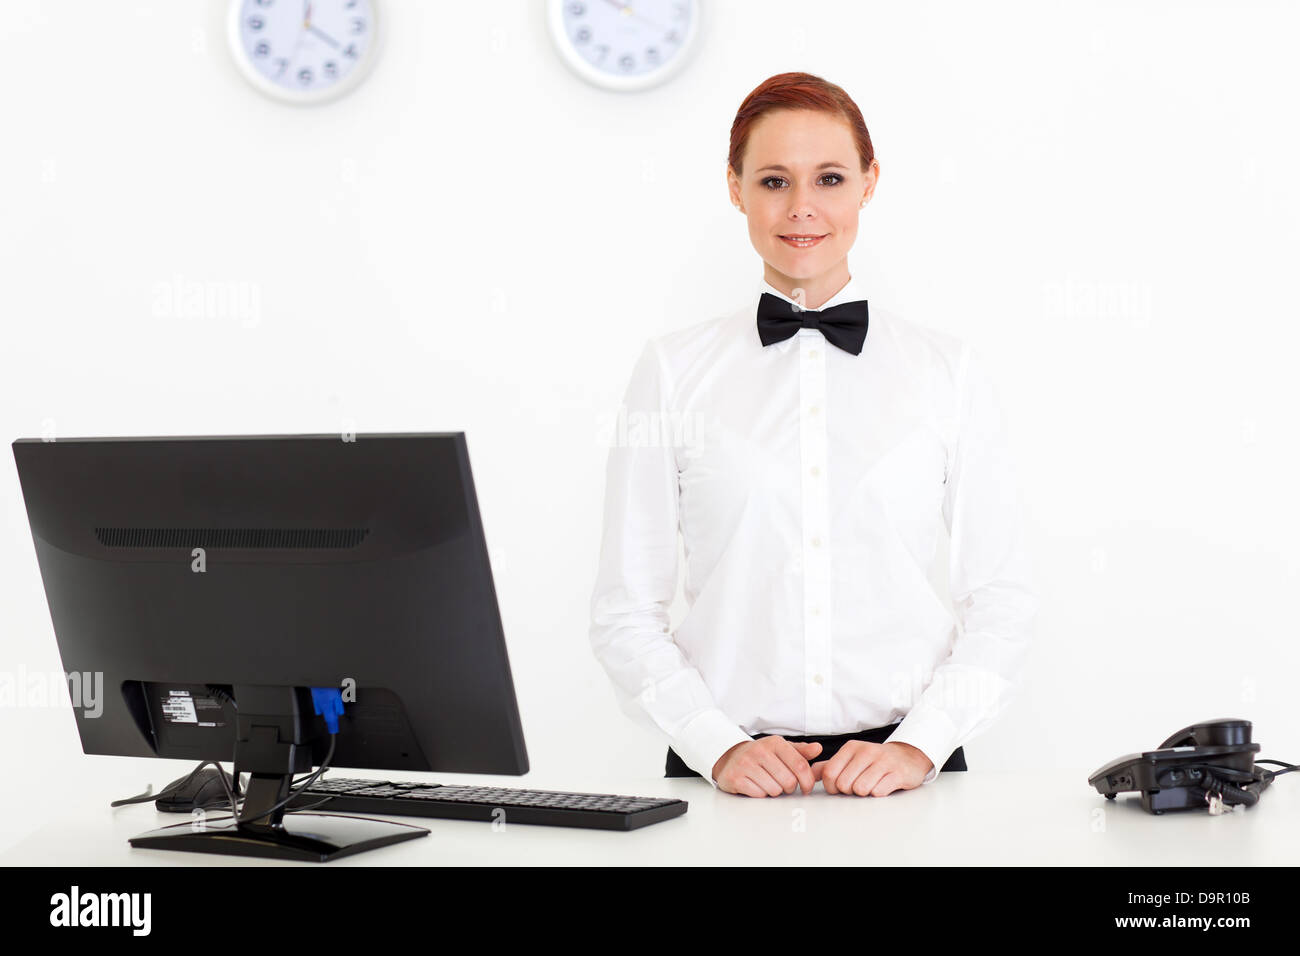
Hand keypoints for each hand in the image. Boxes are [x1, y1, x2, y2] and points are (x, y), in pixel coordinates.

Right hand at [712, 737, 823, 796]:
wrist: (730, 757)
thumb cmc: (760, 755)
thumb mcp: (780, 749)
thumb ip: (801, 751)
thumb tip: (818, 749)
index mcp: (775, 743)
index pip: (800, 766)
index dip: (807, 781)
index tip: (806, 788)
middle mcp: (759, 751)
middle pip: (789, 781)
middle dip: (789, 788)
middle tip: (782, 784)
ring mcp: (746, 764)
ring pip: (774, 790)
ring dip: (774, 791)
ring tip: (768, 783)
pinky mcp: (735, 777)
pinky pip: (759, 794)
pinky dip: (760, 794)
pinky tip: (756, 785)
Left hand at [812, 741, 932, 796]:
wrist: (907, 757)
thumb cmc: (874, 761)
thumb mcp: (851, 758)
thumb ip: (829, 766)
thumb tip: (808, 773)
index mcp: (851, 748)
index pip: (829, 774)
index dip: (832, 787)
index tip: (840, 787)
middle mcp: (866, 751)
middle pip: (843, 784)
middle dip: (849, 791)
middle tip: (858, 785)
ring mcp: (883, 762)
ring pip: (860, 789)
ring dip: (864, 794)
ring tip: (870, 786)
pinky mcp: (897, 773)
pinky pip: (878, 792)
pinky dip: (878, 794)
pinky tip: (882, 786)